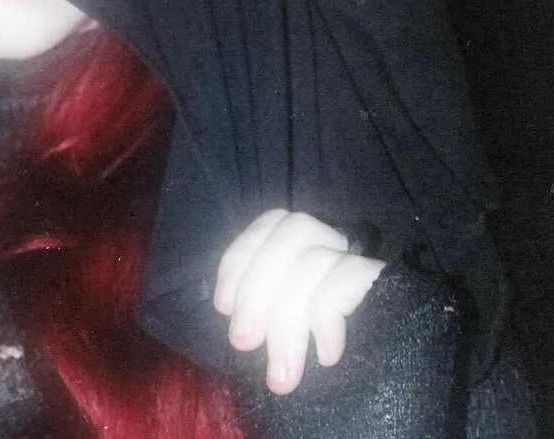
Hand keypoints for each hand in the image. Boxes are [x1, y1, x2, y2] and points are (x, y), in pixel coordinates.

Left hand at [214, 209, 385, 394]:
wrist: (395, 396)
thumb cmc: (334, 362)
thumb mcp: (291, 329)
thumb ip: (269, 307)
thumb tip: (236, 315)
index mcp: (313, 246)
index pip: (272, 222)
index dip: (241, 258)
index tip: (223, 305)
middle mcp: (342, 243)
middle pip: (292, 230)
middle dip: (256, 287)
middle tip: (243, 343)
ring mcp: (369, 262)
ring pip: (315, 258)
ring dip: (287, 320)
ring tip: (282, 374)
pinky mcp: (395, 284)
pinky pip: (350, 278)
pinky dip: (326, 319)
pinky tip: (325, 356)